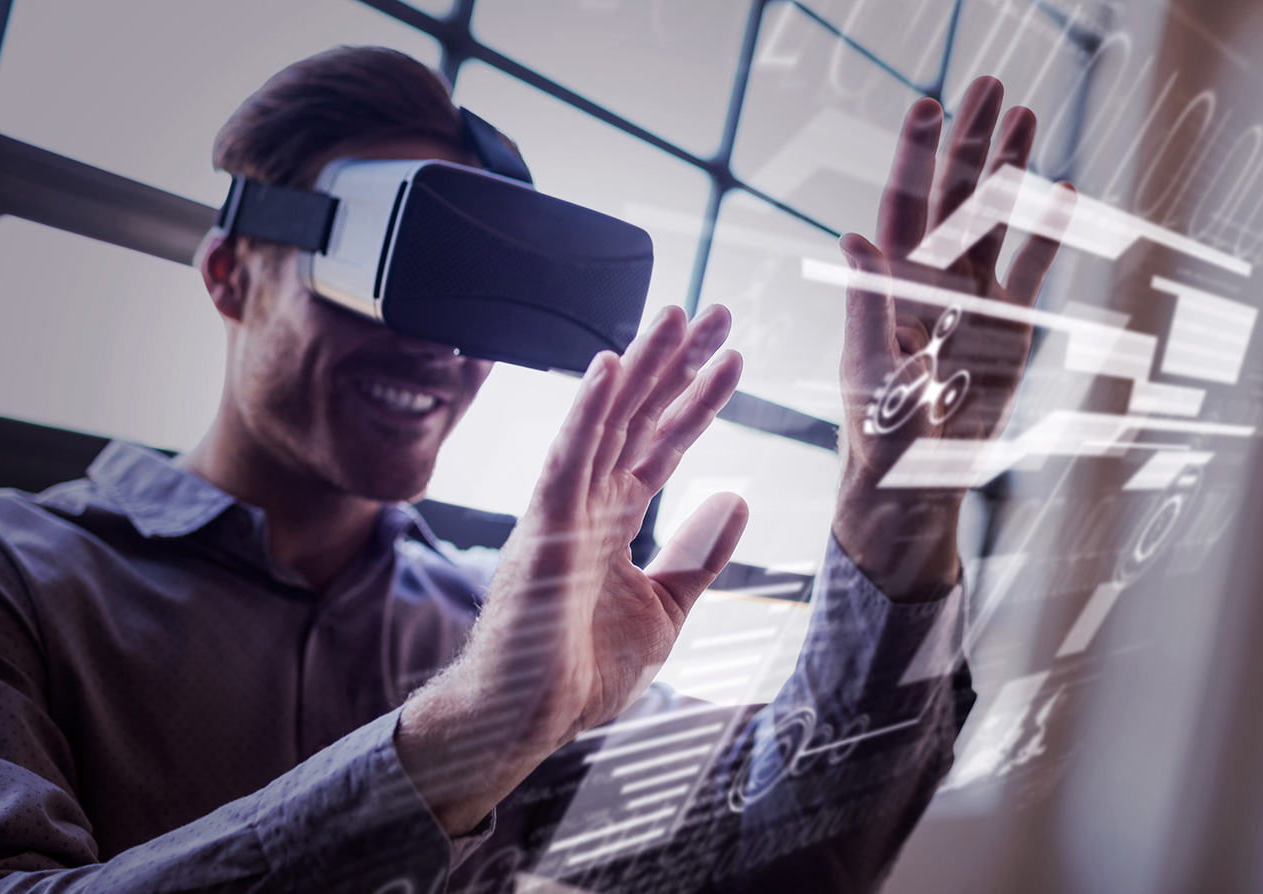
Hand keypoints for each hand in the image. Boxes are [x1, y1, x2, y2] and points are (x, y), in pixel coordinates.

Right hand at [398, 306, 747, 833]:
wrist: (527, 719)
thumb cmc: (579, 670)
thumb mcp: (666, 608)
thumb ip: (699, 555)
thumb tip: (735, 499)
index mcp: (614, 516)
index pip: (663, 442)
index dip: (697, 398)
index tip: (730, 355)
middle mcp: (588, 500)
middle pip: (640, 416)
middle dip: (678, 364)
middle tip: (716, 311)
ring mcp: (564, 509)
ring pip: (607, 422)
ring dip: (641, 367)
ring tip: (676, 317)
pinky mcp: (544, 528)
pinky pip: (568, 459)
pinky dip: (587, 413)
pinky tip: (610, 369)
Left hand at [834, 76, 1073, 600]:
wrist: (914, 494)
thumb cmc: (877, 444)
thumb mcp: (870, 376)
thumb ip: (866, 306)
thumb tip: (851, 234)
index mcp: (890, 288)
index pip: (905, 206)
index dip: (916, 156)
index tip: (929, 103)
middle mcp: (930, 285)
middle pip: (954, 197)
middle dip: (971, 141)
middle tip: (992, 83)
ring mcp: (971, 304)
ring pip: (994, 222)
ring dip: (1009, 171)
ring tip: (1028, 114)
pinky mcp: (1007, 332)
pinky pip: (1031, 270)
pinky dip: (1047, 233)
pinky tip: (1064, 190)